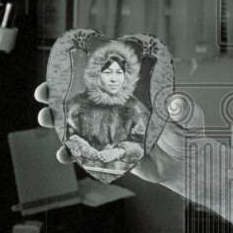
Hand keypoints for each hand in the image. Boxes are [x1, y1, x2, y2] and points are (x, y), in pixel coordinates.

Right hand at [34, 84, 205, 181]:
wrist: (187, 165)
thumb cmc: (189, 133)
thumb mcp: (188, 115)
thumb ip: (183, 108)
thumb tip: (175, 102)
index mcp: (132, 94)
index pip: (102, 78)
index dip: (80, 72)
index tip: (61, 67)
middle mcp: (117, 110)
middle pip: (81, 99)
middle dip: (57, 95)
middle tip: (43, 94)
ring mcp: (111, 131)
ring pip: (77, 124)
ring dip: (57, 122)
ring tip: (43, 120)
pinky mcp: (110, 153)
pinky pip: (85, 151)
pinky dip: (72, 153)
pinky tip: (63, 154)